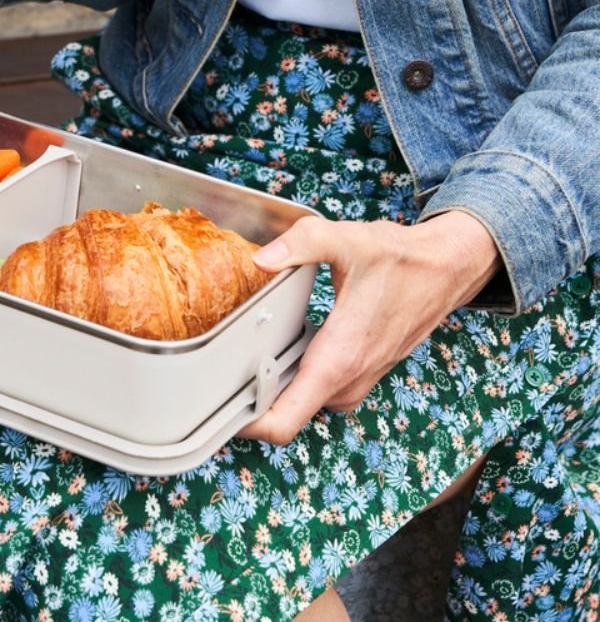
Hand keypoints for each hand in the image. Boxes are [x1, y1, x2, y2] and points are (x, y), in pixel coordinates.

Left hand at [239, 211, 502, 445]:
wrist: (447, 268)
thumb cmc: (402, 258)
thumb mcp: (347, 241)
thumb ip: (301, 244)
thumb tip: (261, 259)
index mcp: (339, 358)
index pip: (285, 422)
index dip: (248, 425)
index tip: (220, 406)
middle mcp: (348, 378)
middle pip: (286, 414)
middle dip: (252, 400)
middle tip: (220, 367)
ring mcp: (358, 379)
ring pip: (304, 400)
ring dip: (276, 386)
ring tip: (244, 356)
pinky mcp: (362, 371)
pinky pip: (321, 387)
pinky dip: (298, 376)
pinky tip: (282, 346)